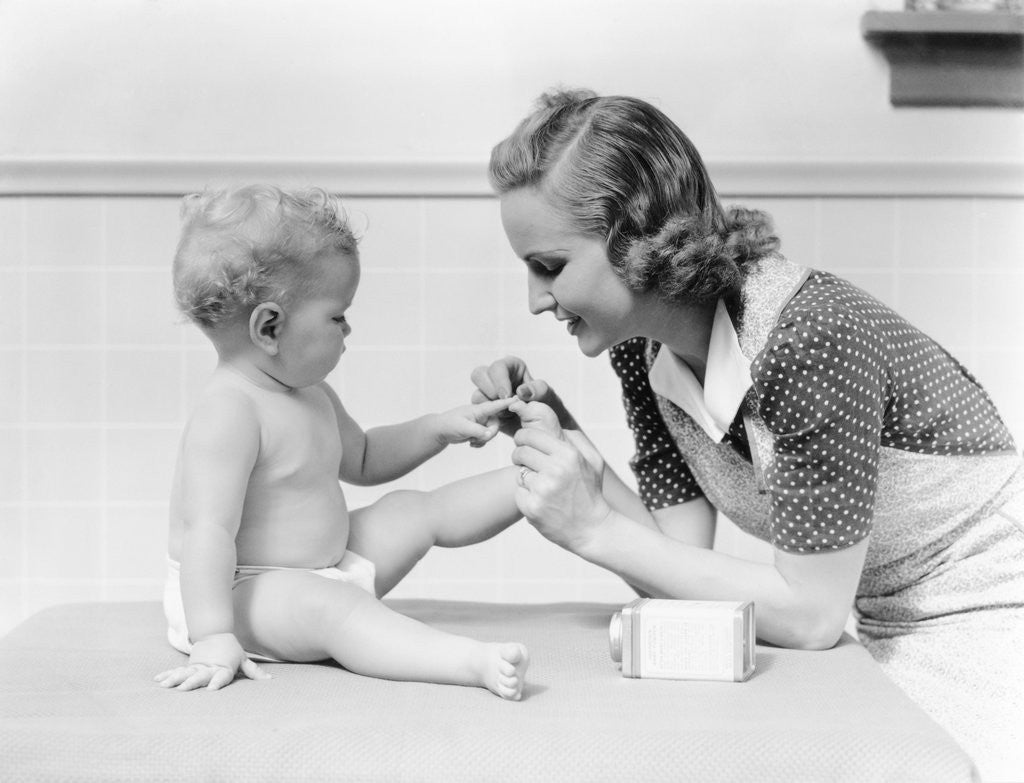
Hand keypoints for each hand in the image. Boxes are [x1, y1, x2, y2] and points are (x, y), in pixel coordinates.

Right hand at [154, 633, 269, 690]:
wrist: (216, 633)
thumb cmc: (232, 650)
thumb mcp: (243, 659)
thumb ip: (254, 671)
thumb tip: (270, 680)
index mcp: (224, 668)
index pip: (221, 676)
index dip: (217, 682)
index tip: (211, 690)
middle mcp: (209, 668)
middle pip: (200, 676)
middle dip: (192, 682)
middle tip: (183, 689)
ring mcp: (197, 667)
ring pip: (186, 673)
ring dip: (175, 679)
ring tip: (165, 686)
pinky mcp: (189, 665)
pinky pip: (177, 671)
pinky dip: (168, 674)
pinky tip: (158, 680)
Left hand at [434, 397, 516, 447]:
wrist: (440, 431)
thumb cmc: (449, 424)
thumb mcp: (463, 428)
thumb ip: (478, 431)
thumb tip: (490, 434)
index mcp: (479, 409)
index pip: (496, 405)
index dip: (508, 403)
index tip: (519, 399)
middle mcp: (482, 415)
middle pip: (496, 424)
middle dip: (490, 434)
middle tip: (479, 438)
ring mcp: (481, 423)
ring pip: (491, 433)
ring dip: (483, 439)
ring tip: (471, 440)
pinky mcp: (479, 430)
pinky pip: (486, 438)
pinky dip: (480, 443)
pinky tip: (471, 443)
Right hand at [470, 356, 573, 437]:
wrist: (544, 427)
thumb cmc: (548, 406)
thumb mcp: (548, 396)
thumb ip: (538, 390)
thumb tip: (521, 391)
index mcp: (512, 367)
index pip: (498, 367)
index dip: (499, 380)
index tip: (507, 396)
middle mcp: (498, 378)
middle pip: (479, 375)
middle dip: (488, 390)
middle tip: (503, 404)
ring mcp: (490, 394)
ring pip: (477, 394)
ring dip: (488, 406)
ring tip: (506, 415)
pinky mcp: (487, 409)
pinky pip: (477, 411)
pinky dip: (486, 418)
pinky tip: (500, 423)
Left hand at [510, 399, 611, 553]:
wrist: (592, 529)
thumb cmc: (590, 492)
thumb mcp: (593, 460)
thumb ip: (575, 438)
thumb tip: (553, 426)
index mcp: (568, 455)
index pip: (530, 435)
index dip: (523, 438)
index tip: (524, 443)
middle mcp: (555, 471)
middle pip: (520, 452)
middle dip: (520, 456)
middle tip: (527, 463)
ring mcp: (542, 490)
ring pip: (518, 472)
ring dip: (525, 477)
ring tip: (541, 485)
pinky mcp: (531, 508)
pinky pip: (518, 492)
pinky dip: (525, 495)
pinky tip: (541, 500)